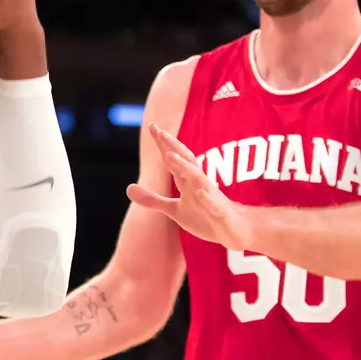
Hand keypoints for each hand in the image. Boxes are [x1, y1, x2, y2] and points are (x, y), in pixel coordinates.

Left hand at [126, 124, 251, 248]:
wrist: (232, 232)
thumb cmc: (204, 217)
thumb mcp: (174, 209)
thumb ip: (153, 199)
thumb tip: (127, 188)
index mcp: (188, 183)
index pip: (174, 160)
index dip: (163, 145)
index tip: (152, 126)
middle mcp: (200, 185)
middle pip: (186, 162)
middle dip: (173, 147)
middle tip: (160, 132)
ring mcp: (211, 198)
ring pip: (199, 179)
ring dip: (185, 168)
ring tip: (170, 156)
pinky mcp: (221, 214)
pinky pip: (214, 205)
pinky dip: (207, 199)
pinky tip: (200, 192)